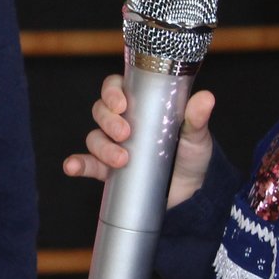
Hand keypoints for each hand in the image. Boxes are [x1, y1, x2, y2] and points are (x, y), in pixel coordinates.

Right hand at [61, 74, 217, 206]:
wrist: (192, 189)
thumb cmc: (191, 153)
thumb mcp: (196, 134)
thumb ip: (196, 118)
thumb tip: (206, 98)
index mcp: (139, 105)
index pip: (115, 88)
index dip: (111, 92)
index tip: (121, 104)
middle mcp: (121, 122)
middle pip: (100, 111)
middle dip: (108, 121)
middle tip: (125, 133)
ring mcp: (113, 145)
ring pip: (94, 138)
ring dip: (102, 147)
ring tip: (122, 160)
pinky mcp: (108, 169)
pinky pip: (87, 164)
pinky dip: (77, 164)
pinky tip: (72, 167)